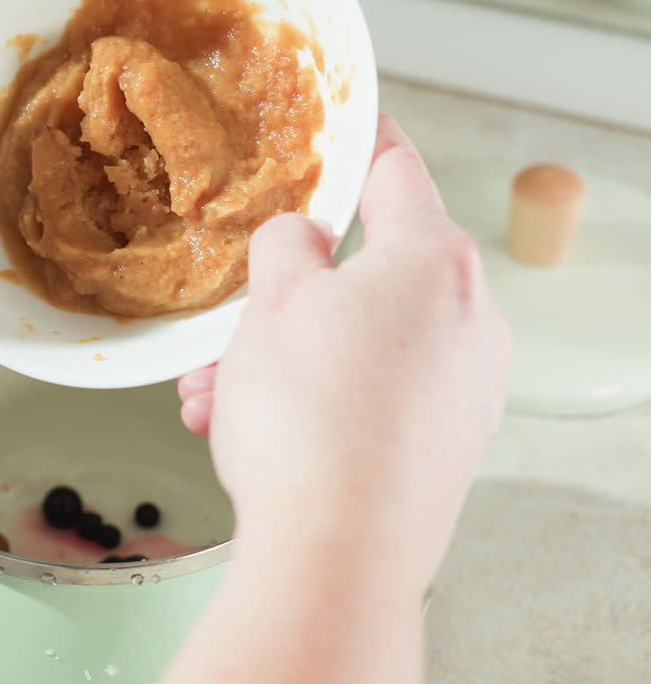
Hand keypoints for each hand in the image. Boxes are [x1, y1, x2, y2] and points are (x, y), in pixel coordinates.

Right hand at [179, 115, 509, 593]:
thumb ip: (286, 247)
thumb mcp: (271, 303)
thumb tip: (301, 243)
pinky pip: (371, 395)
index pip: (395, 169)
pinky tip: (248, 430)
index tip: (338, 130)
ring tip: (216, 394)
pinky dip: (314, 400)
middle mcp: (467, 319)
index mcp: (432, 261)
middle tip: (231, 316)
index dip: (356, 142)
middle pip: (366, 274)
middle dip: (284, 296)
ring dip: (281, 358)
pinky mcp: (446, 445)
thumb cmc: (306, 420)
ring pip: (358, 343)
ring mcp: (464, 388)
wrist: (337, 553)